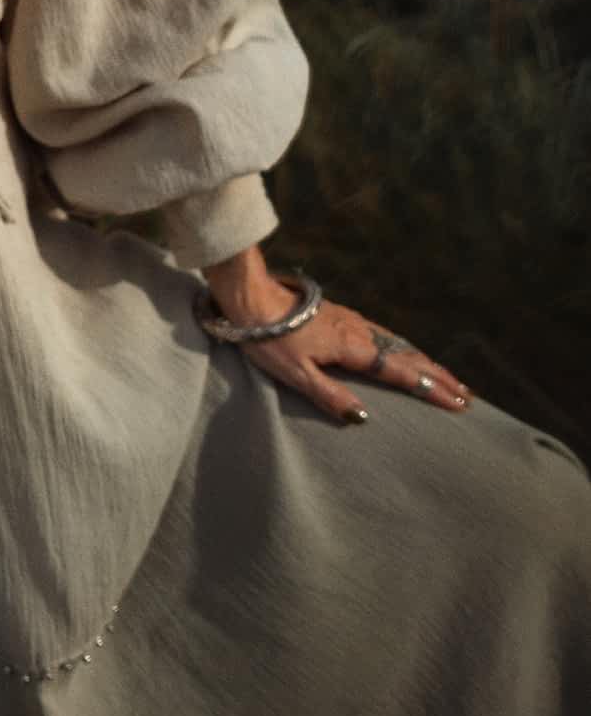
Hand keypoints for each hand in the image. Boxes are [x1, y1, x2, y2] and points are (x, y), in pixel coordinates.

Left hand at [202, 255, 470, 426]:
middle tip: (465, 394)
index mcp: (352, 347)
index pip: (401, 372)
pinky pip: (382, 333)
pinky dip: (403, 346)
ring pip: (396, 342)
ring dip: (424, 359)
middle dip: (438, 375)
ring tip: (444, 375)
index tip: (458, 403)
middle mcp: (358, 331)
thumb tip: (364, 418)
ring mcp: (350, 319)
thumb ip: (331, 396)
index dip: (431, 388)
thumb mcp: (296, 374)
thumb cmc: (268, 338)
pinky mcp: (340, 314)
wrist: (251, 296)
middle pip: (407, 355)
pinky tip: (402, 349)